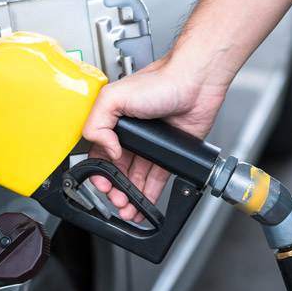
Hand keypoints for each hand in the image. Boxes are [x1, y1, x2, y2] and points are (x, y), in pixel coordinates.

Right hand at [82, 55, 226, 222]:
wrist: (195, 82)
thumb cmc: (160, 81)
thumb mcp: (112, 98)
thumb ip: (96, 124)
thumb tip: (106, 151)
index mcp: (112, 121)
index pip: (98, 154)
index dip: (98, 172)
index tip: (102, 183)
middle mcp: (130, 134)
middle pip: (117, 170)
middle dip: (114, 189)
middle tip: (117, 200)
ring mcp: (150, 144)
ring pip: (136, 177)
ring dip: (130, 195)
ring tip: (129, 208)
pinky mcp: (169, 151)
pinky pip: (157, 177)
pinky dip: (150, 192)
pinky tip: (144, 203)